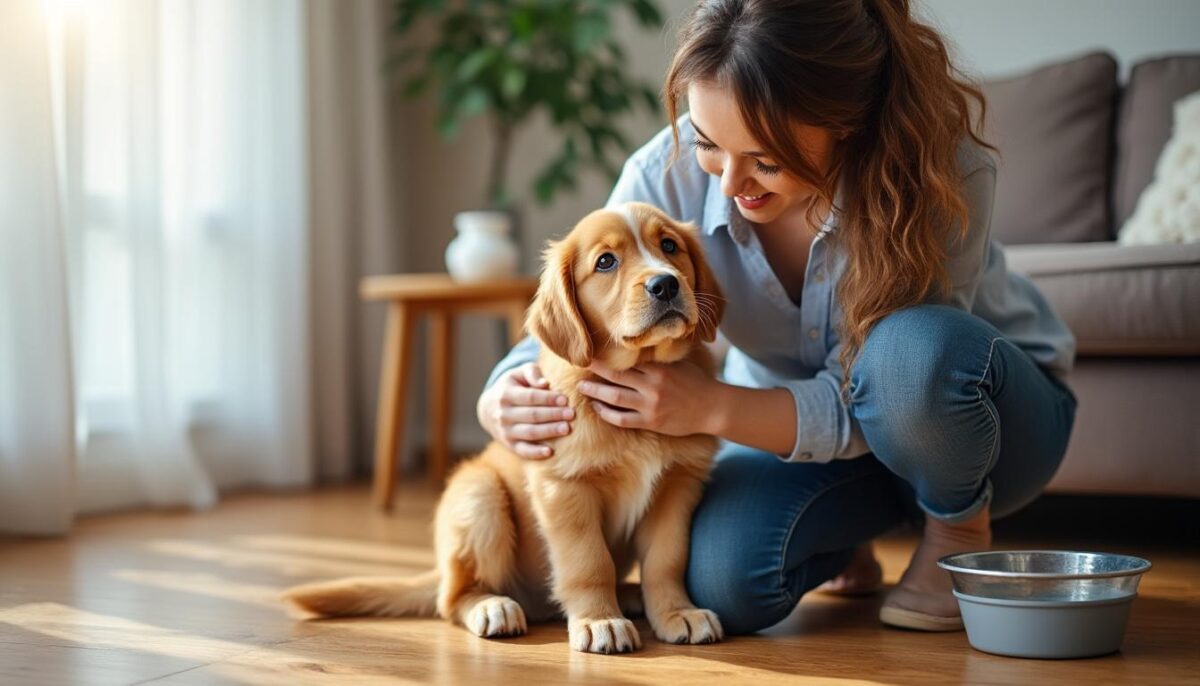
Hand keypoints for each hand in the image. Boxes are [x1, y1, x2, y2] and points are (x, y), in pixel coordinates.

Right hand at [477, 363, 573, 459]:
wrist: (489, 408)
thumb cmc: (513, 387)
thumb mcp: (518, 374)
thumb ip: (532, 373)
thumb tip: (545, 384)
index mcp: (506, 394)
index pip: (530, 397)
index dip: (548, 399)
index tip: (565, 400)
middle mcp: (503, 414)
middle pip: (532, 415)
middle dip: (553, 415)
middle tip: (571, 414)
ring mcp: (505, 431)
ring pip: (529, 432)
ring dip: (549, 431)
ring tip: (566, 428)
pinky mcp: (509, 444)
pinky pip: (523, 450)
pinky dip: (536, 453)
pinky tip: (550, 452)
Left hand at [578, 360, 719, 436]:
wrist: (713, 408)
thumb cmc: (697, 382)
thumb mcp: (680, 363)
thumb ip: (661, 355)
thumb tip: (643, 341)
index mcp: (658, 367)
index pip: (626, 359)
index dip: (607, 356)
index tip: (593, 351)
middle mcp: (652, 385)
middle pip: (615, 376)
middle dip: (595, 371)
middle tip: (580, 367)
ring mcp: (650, 405)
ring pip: (614, 398)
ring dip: (595, 392)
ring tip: (582, 387)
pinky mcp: (650, 422)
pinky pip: (622, 419)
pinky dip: (606, 414)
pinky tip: (597, 408)